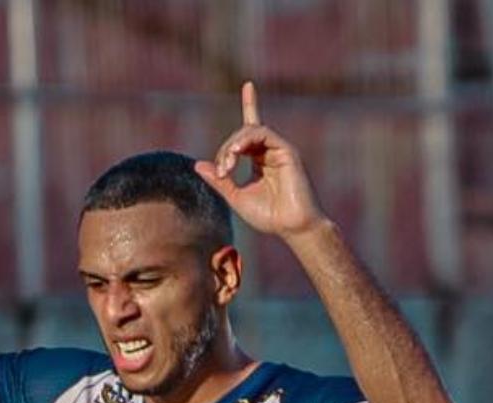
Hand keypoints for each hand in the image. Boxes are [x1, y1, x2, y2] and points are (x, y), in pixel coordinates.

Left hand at [195, 82, 325, 238]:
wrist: (292, 227)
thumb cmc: (269, 216)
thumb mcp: (236, 197)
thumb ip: (220, 181)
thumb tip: (199, 165)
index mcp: (261, 160)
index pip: (252, 129)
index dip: (251, 104)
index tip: (249, 85)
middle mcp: (271, 151)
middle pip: (243, 134)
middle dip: (226, 150)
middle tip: (222, 172)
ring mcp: (280, 150)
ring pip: (251, 131)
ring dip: (233, 145)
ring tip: (227, 166)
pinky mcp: (287, 151)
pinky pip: (263, 133)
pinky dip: (245, 140)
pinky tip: (235, 154)